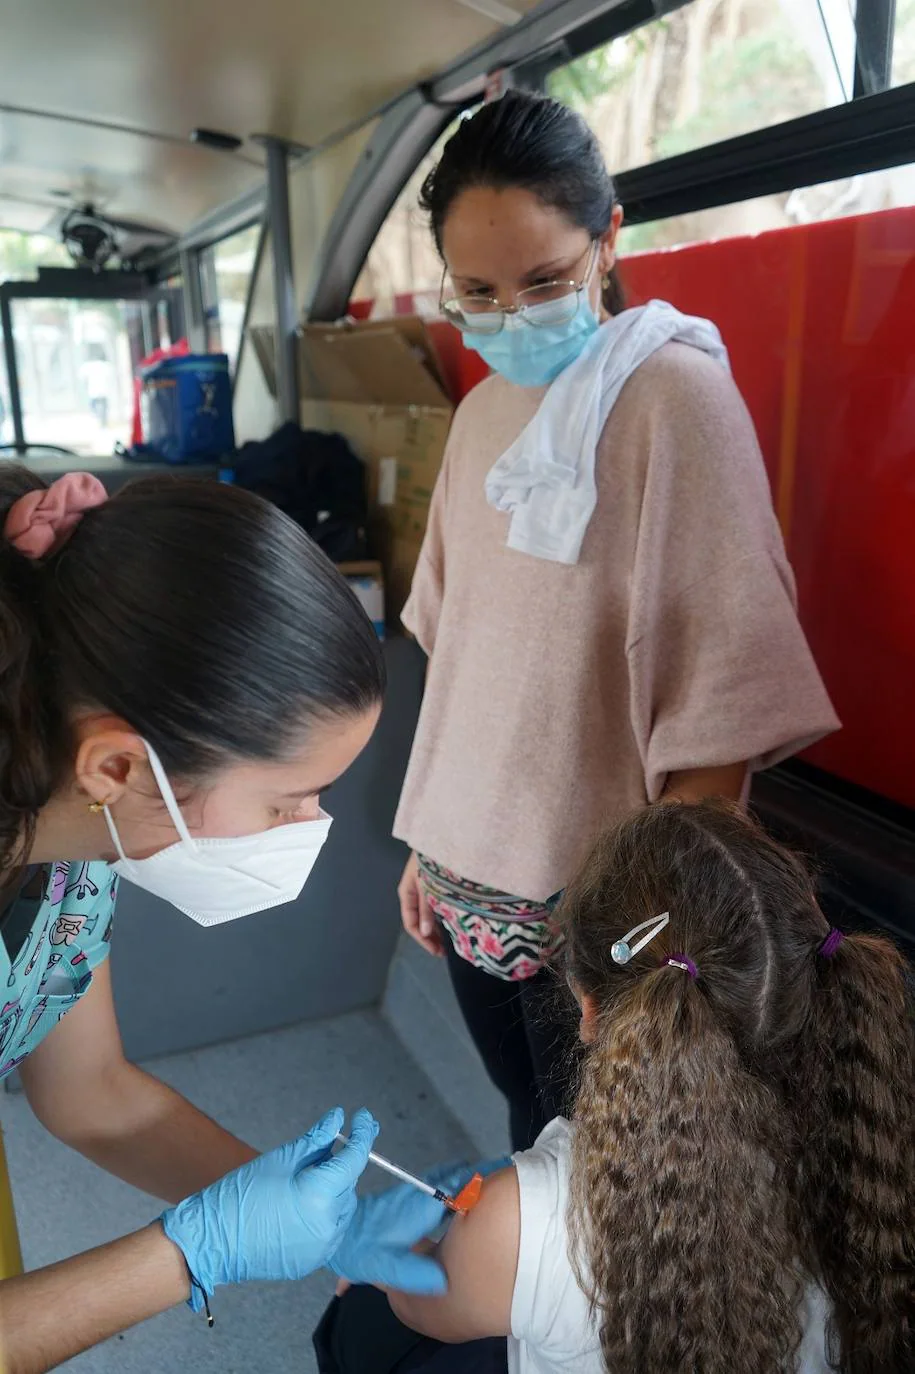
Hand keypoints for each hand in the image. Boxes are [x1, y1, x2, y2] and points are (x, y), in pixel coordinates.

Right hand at [161, 1107, 376, 1305]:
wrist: (212, 1240)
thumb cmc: (241, 1194)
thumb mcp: (281, 1158)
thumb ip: (317, 1139)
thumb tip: (338, 1118)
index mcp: (320, 1195)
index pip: (355, 1158)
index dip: (363, 1133)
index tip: (363, 1117)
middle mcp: (328, 1225)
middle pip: (348, 1184)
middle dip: (339, 1166)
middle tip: (318, 1155)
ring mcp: (321, 1248)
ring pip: (341, 1208)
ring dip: (332, 1192)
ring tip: (303, 1184)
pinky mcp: (312, 1261)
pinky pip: (329, 1230)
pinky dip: (322, 1215)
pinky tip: (299, 1208)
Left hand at [330, 1158, 511, 1294]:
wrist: (332, 1232)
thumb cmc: (358, 1249)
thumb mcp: (387, 1267)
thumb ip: (417, 1273)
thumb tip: (447, 1281)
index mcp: (420, 1208)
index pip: (457, 1186)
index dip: (481, 1177)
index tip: (503, 1168)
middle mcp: (417, 1196)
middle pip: (454, 1177)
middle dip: (479, 1173)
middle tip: (504, 1171)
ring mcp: (411, 1195)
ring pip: (444, 1178)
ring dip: (465, 1176)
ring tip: (489, 1178)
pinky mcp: (405, 1199)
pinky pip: (436, 1184)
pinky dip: (452, 1181)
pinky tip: (459, 1193)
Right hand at [399, 851, 443, 956]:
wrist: (440, 835)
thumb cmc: (431, 859)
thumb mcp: (427, 885)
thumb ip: (426, 908)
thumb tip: (424, 933)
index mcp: (406, 893)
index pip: (411, 924)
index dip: (423, 940)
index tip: (438, 951)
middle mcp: (413, 893)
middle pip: (419, 921)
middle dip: (430, 937)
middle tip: (445, 951)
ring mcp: (423, 889)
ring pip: (427, 914)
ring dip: (436, 928)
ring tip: (448, 941)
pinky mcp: (434, 884)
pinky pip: (435, 906)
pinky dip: (441, 916)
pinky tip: (450, 922)